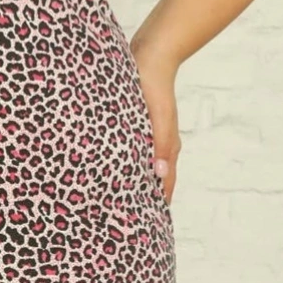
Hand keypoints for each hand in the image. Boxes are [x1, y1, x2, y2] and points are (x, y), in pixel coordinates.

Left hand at [131, 45, 180, 207]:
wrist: (150, 55)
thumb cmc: (153, 86)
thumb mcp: (158, 117)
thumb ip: (161, 145)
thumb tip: (160, 173)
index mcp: (167, 146)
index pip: (165, 184)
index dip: (159, 204)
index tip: (150, 228)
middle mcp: (159, 144)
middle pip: (155, 179)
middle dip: (146, 199)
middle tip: (134, 222)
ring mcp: (149, 135)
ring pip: (142, 166)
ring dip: (136, 183)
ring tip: (122, 203)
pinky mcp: (137, 125)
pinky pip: (133, 151)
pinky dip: (128, 165)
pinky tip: (115, 170)